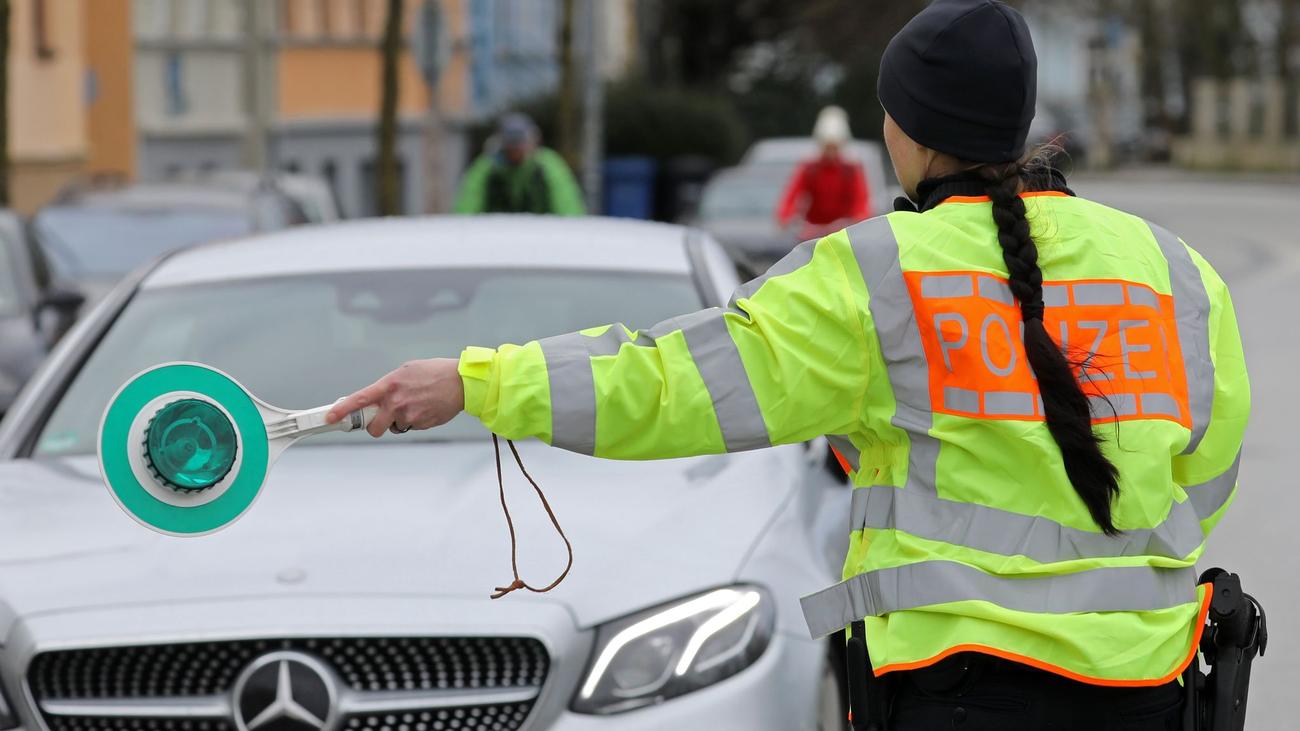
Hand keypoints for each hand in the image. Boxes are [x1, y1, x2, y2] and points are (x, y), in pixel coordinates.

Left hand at [326, 358, 465, 436]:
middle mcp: (396, 403)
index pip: (359, 400)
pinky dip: (414, 420)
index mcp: (389, 386)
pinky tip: (425, 407)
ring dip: (399, 420)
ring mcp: (409, 416)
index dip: (342, 410)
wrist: (462, 382)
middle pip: (374, 427)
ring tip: (415, 404)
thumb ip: (389, 385)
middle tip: (382, 418)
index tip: (330, 417)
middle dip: (375, 425)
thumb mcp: (406, 371)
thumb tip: (377, 397)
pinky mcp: (421, 424)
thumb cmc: (435, 373)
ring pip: (394, 427)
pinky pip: (410, 427)